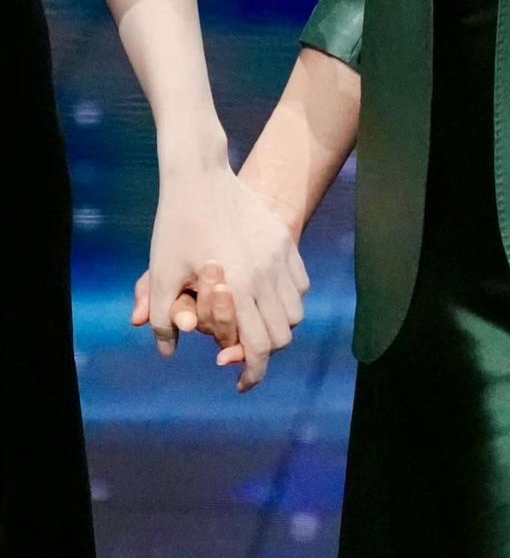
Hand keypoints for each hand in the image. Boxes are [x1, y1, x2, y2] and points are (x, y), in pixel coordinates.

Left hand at [131, 164, 309, 391]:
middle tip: (241, 352)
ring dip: (278, 324)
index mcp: (237, 287)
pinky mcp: (284, 240)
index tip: (240, 383)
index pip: (259, 346)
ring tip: (254, 324)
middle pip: (284, 334)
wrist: (199, 175)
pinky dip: (288, 298)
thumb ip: (162, 319)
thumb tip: (169, 353)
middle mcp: (266, 275)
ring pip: (296, 310)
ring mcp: (280, 255)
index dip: (253, 372)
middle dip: (265, 351)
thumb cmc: (175, 226)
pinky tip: (264, 296)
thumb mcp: (160, 273)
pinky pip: (300, 283)